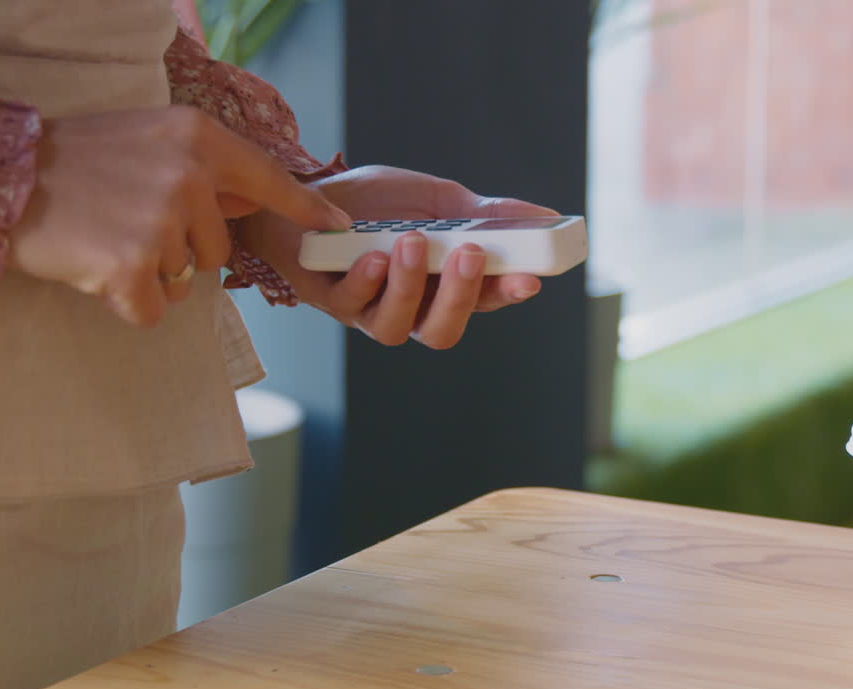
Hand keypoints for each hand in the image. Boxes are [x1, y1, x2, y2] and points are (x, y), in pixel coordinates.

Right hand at [10, 106, 348, 326]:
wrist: (7, 181)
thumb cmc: (80, 162)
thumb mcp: (153, 140)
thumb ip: (207, 168)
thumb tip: (254, 202)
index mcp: (199, 139)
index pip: (268, 180)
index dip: (303, 209)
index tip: (337, 229)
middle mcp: (189, 175)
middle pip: (220, 250)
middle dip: (181, 250)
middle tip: (129, 223)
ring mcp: (162, 221)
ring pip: (186, 279)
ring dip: (151, 274)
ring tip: (110, 238)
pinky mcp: (132, 267)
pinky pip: (155, 309)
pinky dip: (127, 302)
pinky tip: (98, 268)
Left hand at [237, 164, 552, 348]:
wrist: (306, 194)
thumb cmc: (376, 204)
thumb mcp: (438, 200)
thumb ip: (487, 214)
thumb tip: (546, 216)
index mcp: (442, 287)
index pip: (484, 301)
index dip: (507, 295)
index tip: (530, 278)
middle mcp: (408, 308)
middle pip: (442, 331)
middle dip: (459, 297)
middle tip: (471, 254)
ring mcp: (367, 309)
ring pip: (394, 327)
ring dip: (409, 285)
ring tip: (413, 241)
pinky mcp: (328, 298)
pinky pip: (350, 304)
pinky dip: (366, 280)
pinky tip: (373, 254)